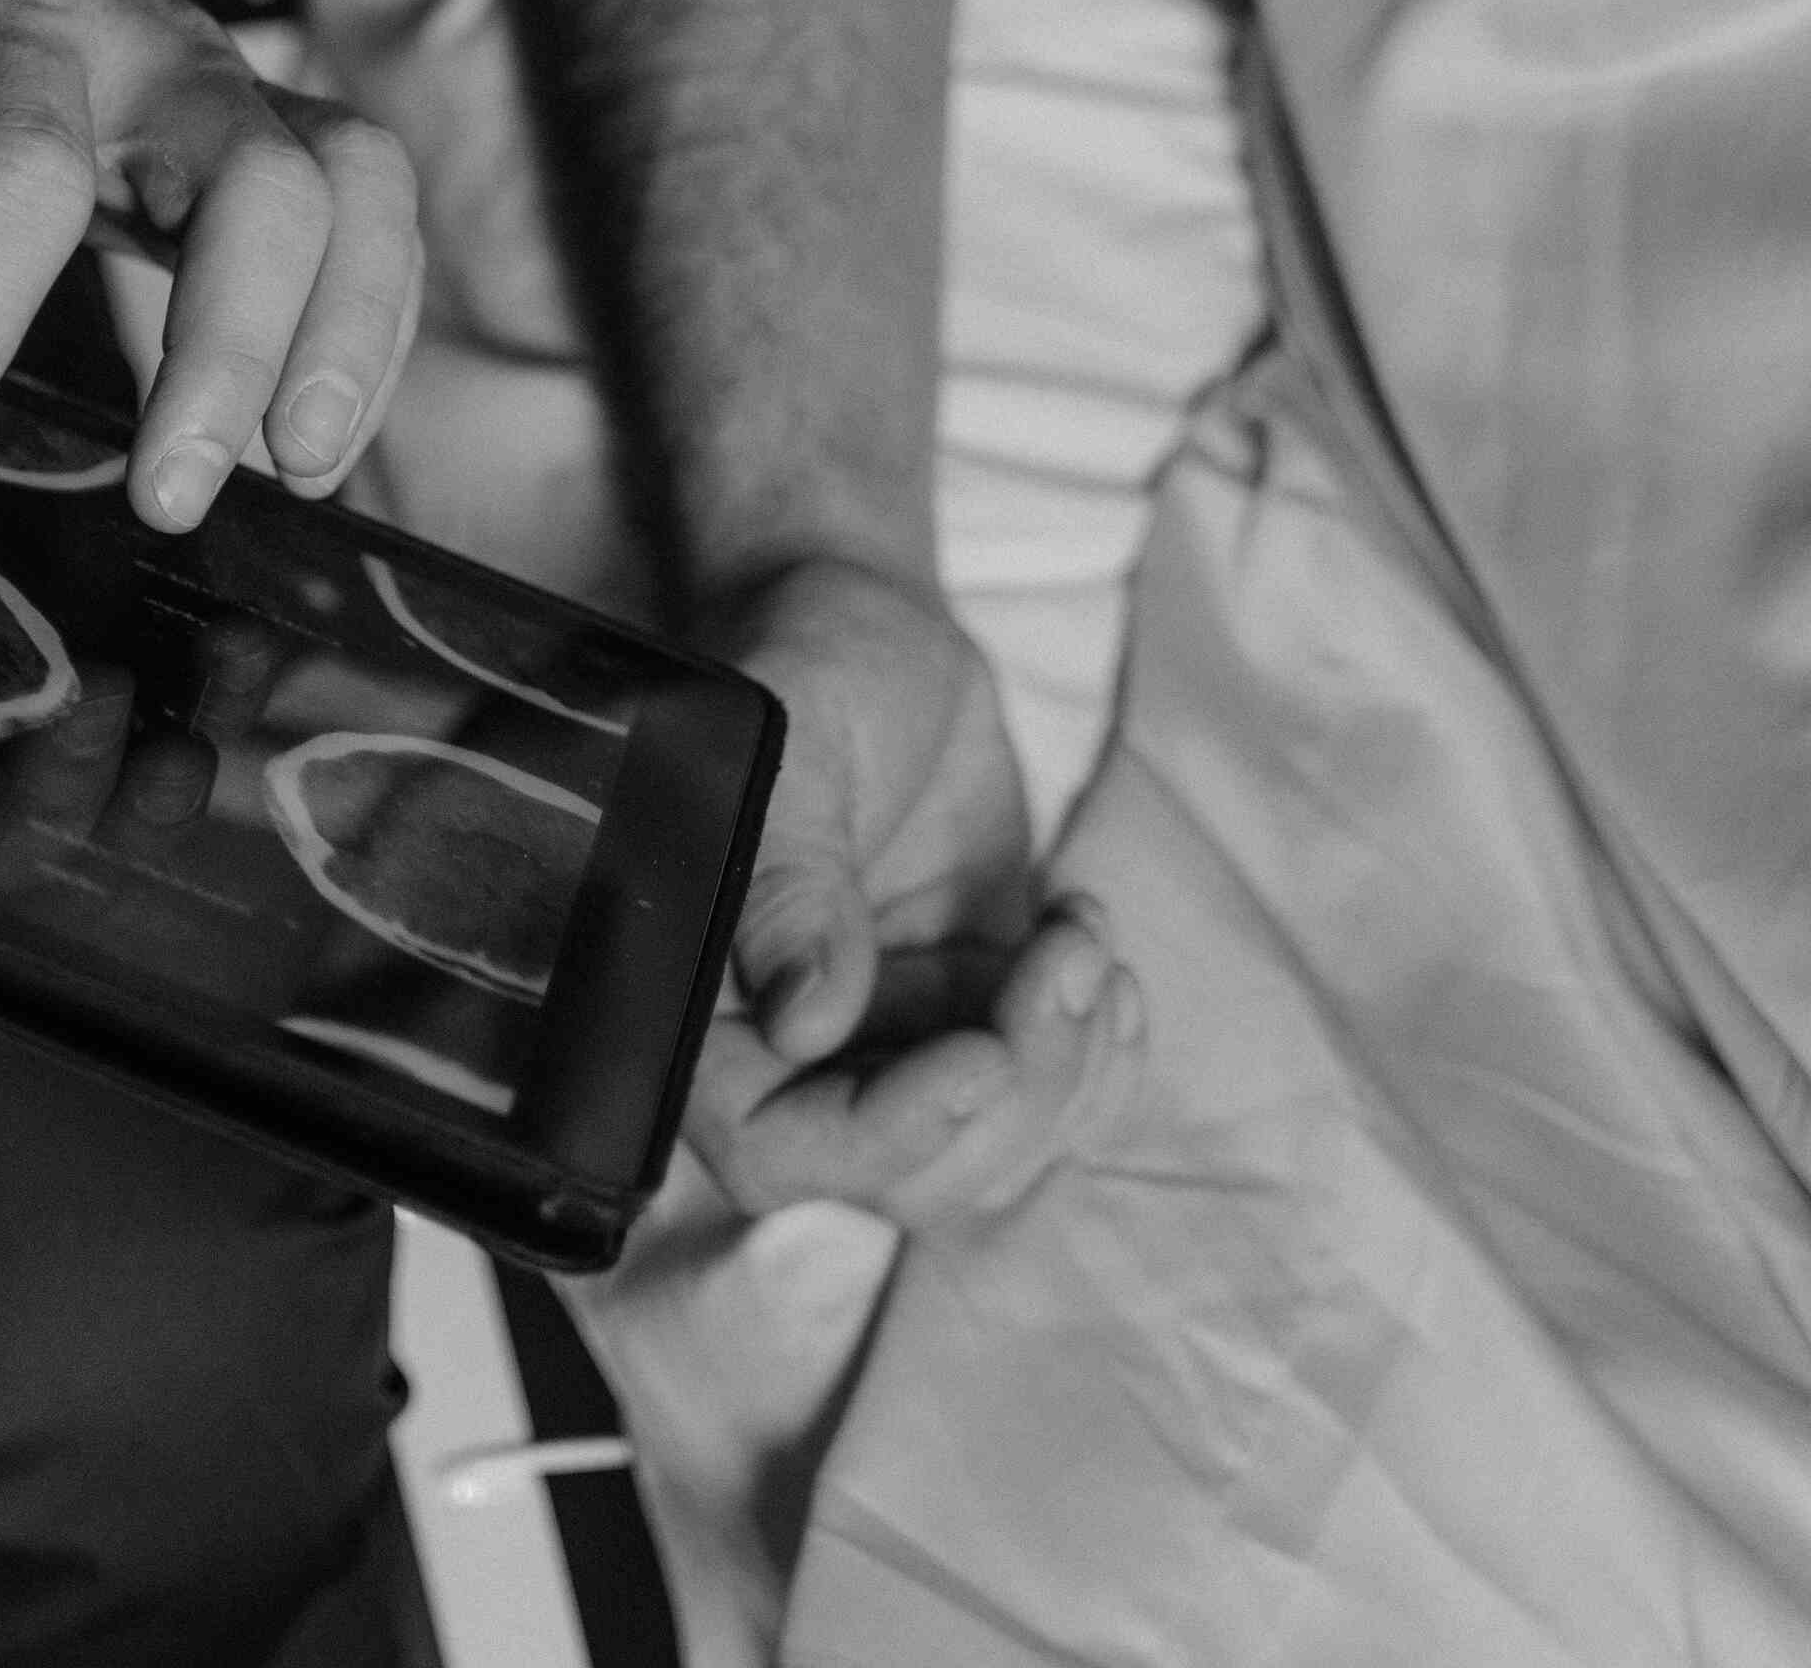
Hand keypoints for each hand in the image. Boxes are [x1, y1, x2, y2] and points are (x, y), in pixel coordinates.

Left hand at [0, 0, 421, 531]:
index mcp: (1, 6)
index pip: (16, 154)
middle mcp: (148, 41)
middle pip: (254, 173)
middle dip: (229, 341)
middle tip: (168, 498)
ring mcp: (231, 86)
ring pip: (353, 186)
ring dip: (344, 334)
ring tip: (291, 476)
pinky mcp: (279, 138)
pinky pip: (376, 222)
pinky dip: (371, 333)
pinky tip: (312, 452)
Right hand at [684, 557, 1136, 1214]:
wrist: (878, 635)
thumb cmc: (809, 670)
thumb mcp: (791, 747)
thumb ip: (786, 880)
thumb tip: (805, 1020)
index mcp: (706, 1004)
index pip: (778, 1148)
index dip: (887, 1133)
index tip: (982, 1054)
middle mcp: (793, 1053)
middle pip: (913, 1174)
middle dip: (1017, 1089)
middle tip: (1063, 955)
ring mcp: (894, 1045)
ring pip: (1000, 1151)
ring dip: (1073, 1063)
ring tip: (1082, 931)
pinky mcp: (976, 1020)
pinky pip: (1059, 1101)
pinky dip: (1104, 1049)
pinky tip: (1091, 942)